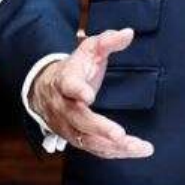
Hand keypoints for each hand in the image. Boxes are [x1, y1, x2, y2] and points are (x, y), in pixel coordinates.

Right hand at [28, 28, 154, 159]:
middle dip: (99, 128)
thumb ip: (108, 41)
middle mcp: (64, 107)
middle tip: (120, 135)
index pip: (68, 85)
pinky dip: (114, 152)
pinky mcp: (76, 138)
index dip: (77, 90)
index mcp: (65, 81)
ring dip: (113, 146)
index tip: (88, 95)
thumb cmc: (75, 68)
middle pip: (79, 120)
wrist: (46, 90)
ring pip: (88, 140)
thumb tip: (128, 33)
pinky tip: (134, 150)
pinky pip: (94, 149)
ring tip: (139, 147)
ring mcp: (68, 126)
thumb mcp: (89, 49)